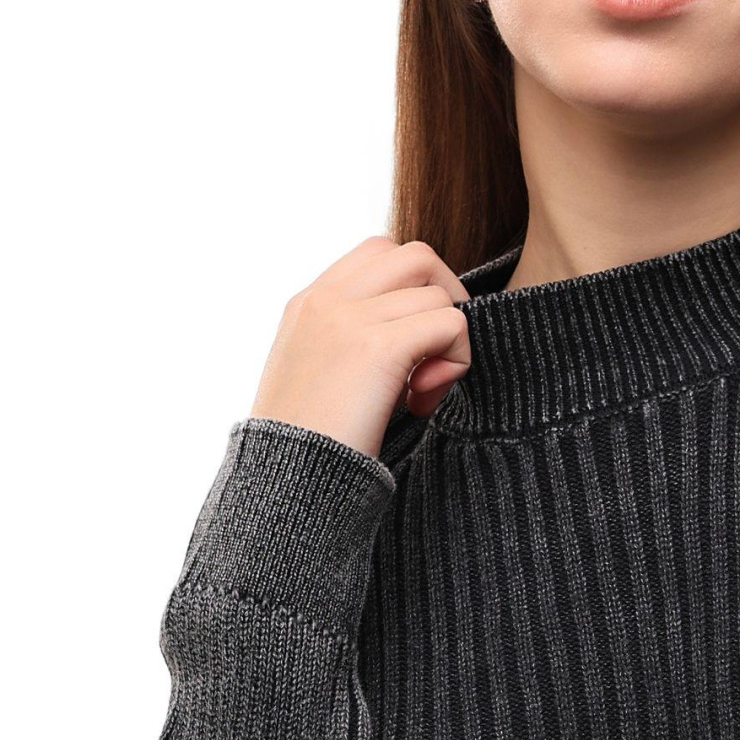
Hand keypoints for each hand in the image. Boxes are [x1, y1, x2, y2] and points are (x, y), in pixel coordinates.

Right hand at [251, 233, 472, 461]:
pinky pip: (451, 324)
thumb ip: (356, 346)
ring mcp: (349, 320)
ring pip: (439, 293)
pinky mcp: (377, 349)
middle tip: (434, 357)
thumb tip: (425, 345)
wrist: (283, 486)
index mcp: (308, 304)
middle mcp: (326, 301)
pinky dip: (456, 360)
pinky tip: (423, 402)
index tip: (407, 347)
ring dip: (450, 343)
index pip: (379, 253)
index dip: (412, 290)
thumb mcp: (318, 379)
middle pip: (416, 255)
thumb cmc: (304, 449)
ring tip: (422, 394)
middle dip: (444, 300)